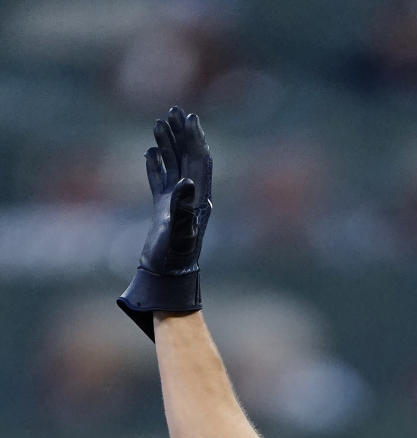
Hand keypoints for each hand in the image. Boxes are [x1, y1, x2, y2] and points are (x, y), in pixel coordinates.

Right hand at [118, 106, 212, 339]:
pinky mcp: (163, 212)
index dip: (195, 138)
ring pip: (173, 166)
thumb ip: (182, 206)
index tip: (189, 117)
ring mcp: (176, 204)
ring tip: (159, 123)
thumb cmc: (174, 258)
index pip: (199, 161)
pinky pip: (160, 182)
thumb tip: (186, 181)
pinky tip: (149, 152)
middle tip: (174, 110)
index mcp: (197, 199)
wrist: (168, 278)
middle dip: (182, 134)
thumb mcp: (179, 231)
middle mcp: (190, 199)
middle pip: (187, 158)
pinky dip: (155, 166)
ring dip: (168, 145)